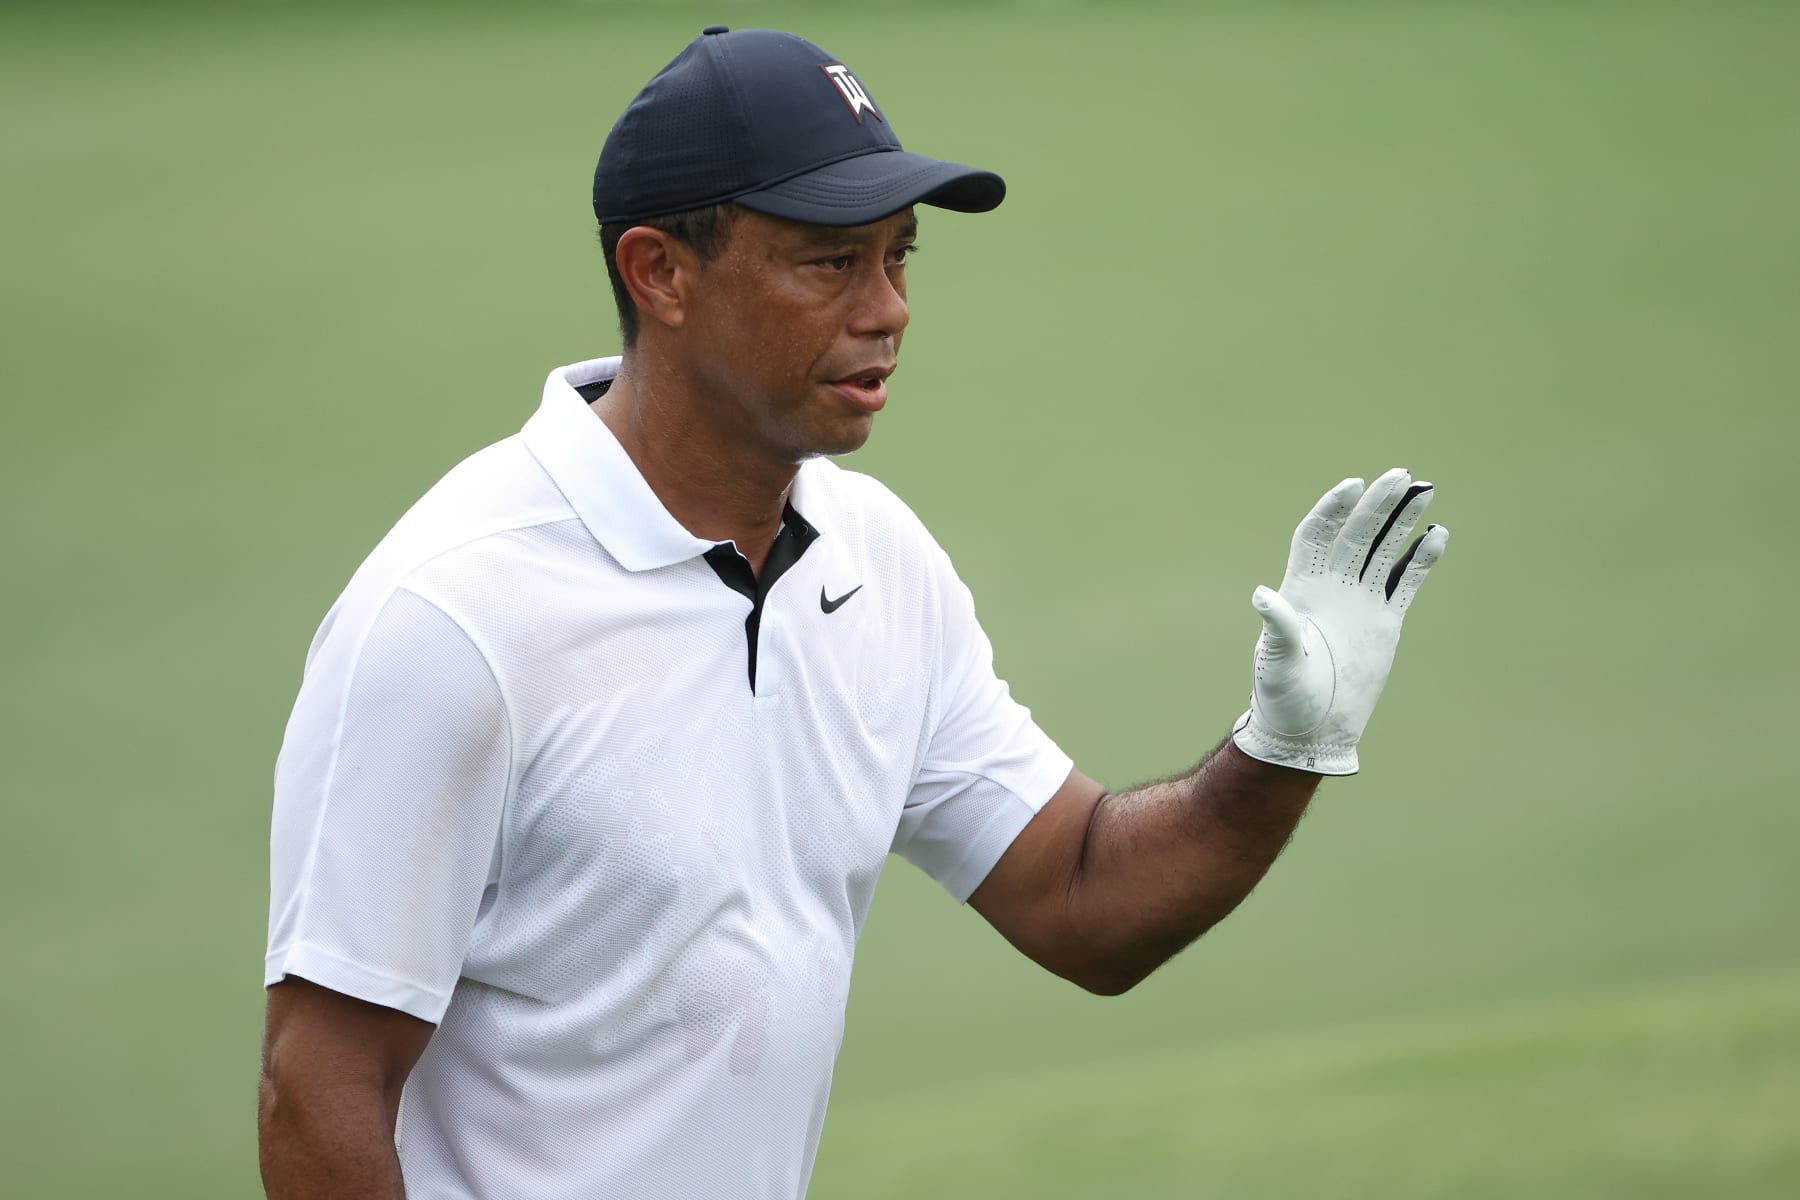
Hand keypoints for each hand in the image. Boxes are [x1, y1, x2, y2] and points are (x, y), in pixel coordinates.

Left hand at [1231, 468, 1448, 775]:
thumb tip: (1262, 595)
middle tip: (1400, 475)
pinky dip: (1419, 559)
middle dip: (1377, 504)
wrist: (1310, 729)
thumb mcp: (1276, 661)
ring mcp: (1360, 603)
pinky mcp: (1384, 622)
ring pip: (1383, 551)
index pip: (1317, 536)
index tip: (1354, 486)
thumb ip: (1278, 628)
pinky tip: (1436, 535)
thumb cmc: (1283, 696)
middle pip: (1356, 534)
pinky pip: (1404, 582)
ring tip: (1423, 490)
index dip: (1334, 509)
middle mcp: (1332, 588)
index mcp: (1302, 589)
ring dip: (1401, 522)